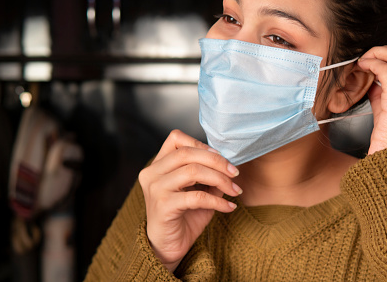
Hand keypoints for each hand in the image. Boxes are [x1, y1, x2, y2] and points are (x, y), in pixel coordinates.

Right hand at [138, 130, 240, 271]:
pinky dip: (217, 201)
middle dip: (216, 161)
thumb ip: (209, 174)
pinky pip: (196, 197)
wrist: (168, 247)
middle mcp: (152, 173)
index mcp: (158, 165)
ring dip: (220, 180)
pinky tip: (229, 207)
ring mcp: (155, 189)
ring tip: (234, 190)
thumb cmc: (184, 216)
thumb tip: (229, 164)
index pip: (175, 138)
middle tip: (235, 173)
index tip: (220, 157)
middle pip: (186, 153)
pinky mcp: (163, 206)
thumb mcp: (199, 190)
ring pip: (192, 171)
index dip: (200, 144)